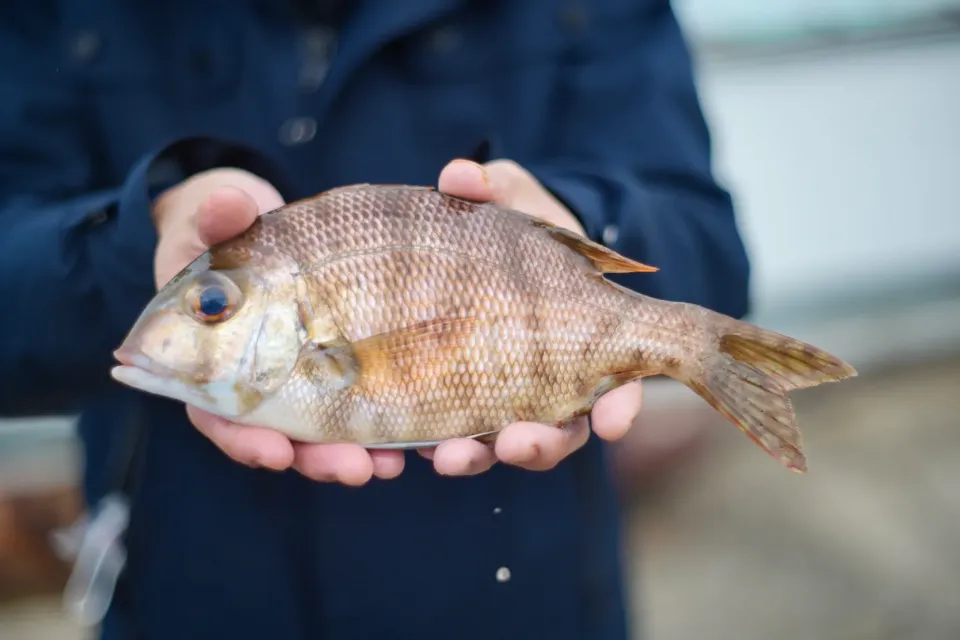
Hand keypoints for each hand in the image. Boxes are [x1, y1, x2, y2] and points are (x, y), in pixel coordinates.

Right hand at [152, 169, 404, 484]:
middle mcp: (264, 382)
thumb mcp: (213, 221)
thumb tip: (228, 202)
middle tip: (353, 469)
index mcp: (216, 363)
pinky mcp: (346, 366)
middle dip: (318, 459)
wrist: (264, 227)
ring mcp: (307, 379)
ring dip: (359, 452)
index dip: (244, 439)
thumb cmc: (226, 232)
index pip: (220, 416)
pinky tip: (420, 435)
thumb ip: (217, 217)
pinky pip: (367, 403)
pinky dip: (388, 424)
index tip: (274, 453)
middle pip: (285, 436)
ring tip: (390, 464)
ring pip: (329, 431)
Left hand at [420, 159, 643, 474]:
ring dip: (478, 457)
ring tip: (448, 458)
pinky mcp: (451, 402)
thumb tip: (459, 175)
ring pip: (499, 446)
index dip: (619, 408)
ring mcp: (499, 398)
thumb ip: (496, 189)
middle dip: (540, 447)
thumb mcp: (514, 200)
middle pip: (557, 433)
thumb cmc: (514, 225)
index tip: (612, 420)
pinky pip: (444, 434)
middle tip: (516, 443)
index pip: (615, 387)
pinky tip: (399, 451)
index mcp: (580, 340)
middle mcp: (545, 382)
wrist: (476, 245)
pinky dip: (426, 445)